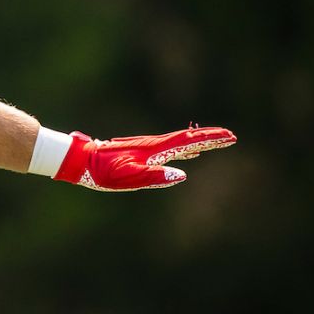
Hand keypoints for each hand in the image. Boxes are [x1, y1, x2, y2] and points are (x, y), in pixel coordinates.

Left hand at [54, 125, 236, 190]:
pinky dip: (186, 149)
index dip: (210, 139)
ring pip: (180, 143)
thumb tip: (182, 175)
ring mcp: (148, 148)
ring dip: (200, 143)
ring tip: (216, 143)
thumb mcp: (129, 177)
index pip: (188, 141)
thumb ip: (155, 176)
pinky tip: (189, 154)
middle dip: (210, 138)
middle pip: (188, 139)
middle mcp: (154, 145)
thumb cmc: (103, 171)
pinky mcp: (143, 153)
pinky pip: (172, 149)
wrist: (82, 161)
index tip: (229, 136)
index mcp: (155, 149)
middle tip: (231, 137)